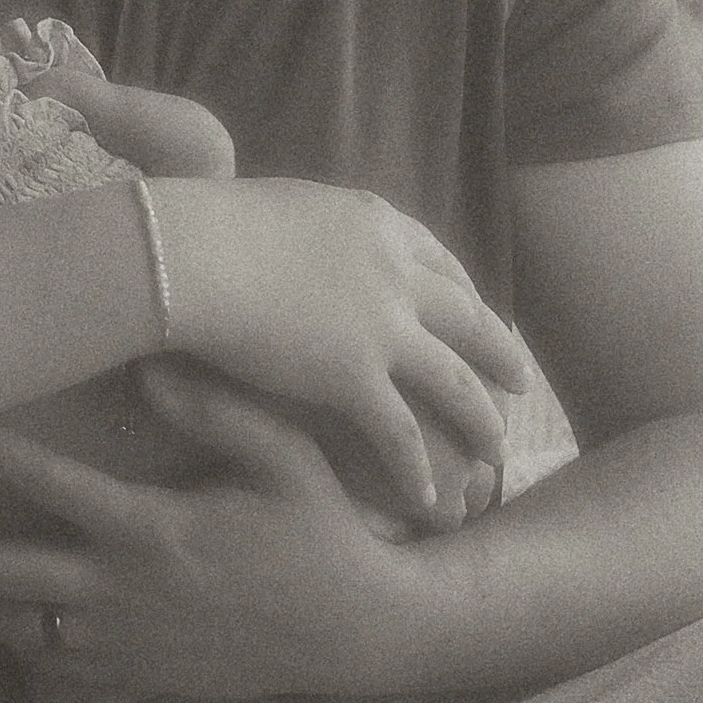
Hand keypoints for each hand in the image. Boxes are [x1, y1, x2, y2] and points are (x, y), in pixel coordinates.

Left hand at [0, 396, 427, 701]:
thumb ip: (218, 410)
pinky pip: (41, 656)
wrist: (354, 633)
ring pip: (8, 623)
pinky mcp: (128, 671)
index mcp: (155, 531)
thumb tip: (147, 367)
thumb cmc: (320, 532)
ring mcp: (120, 638)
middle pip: (2, 573)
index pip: (57, 488)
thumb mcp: (286, 457)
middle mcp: (123, 590)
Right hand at [150, 177, 521, 523]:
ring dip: (480, 421)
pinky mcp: (354, 379)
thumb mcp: (278, 204)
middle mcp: (394, 273)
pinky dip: (418, 470)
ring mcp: (382, 328)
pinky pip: (401, 436)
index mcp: (375, 223)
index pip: (440, 261)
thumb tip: (289, 236)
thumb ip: (305, 228)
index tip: (478, 314)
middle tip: (519, 382)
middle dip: (499, 352)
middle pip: (468, 319)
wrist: (184, 254)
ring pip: (454, 384)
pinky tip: (428, 498)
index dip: (465, 294)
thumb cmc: (201, 225)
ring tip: (495, 453)